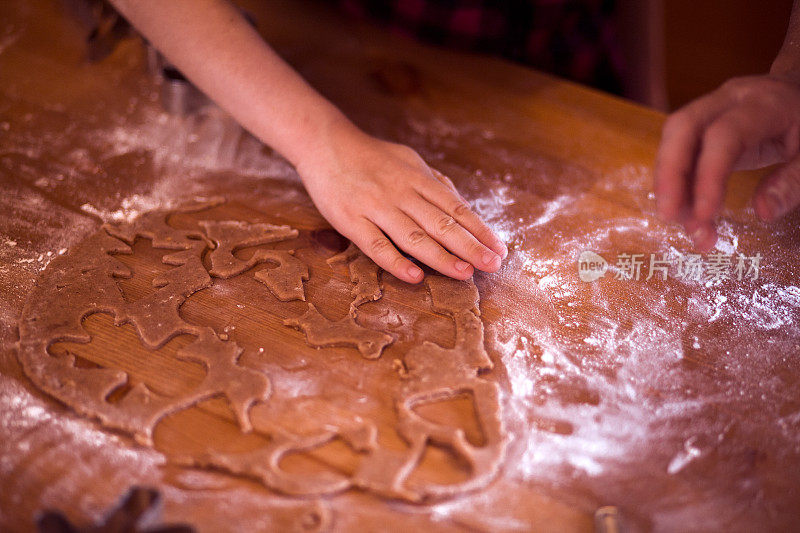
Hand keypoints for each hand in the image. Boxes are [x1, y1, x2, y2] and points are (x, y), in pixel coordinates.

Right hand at [296, 125, 507, 282]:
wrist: (324, 143)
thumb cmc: (371, 157)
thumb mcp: (409, 161)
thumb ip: (434, 183)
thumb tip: (460, 205)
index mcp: (418, 178)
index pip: (456, 208)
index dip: (480, 230)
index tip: (499, 249)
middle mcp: (401, 193)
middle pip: (441, 223)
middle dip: (470, 246)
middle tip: (492, 265)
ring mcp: (375, 207)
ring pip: (413, 236)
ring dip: (441, 257)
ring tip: (465, 273)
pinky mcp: (350, 220)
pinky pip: (375, 245)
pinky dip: (395, 261)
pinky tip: (414, 276)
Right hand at [654, 74, 799, 248]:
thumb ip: (793, 181)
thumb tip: (763, 212)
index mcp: (764, 104)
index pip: (723, 135)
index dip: (709, 175)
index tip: (705, 214)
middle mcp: (728, 100)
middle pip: (681, 127)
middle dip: (668, 174)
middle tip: (668, 215)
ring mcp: (710, 110)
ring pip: (672, 140)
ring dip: (669, 185)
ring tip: (683, 224)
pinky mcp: (700, 127)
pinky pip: (678, 152)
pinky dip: (677, 184)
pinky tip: (686, 211)